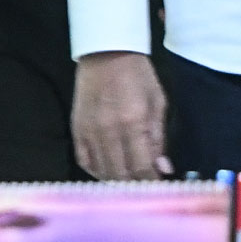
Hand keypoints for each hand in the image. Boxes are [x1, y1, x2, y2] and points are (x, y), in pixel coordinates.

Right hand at [72, 51, 170, 180]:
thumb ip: (158, 137)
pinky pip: (85, 162)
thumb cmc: (138, 75)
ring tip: (131, 183)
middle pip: (121, 174)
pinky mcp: (77, 131)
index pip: (142, 167)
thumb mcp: (158, 102)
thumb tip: (164, 168)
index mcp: (133, 122)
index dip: (152, 183)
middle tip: (147, 188)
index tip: (160, 188)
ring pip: (103, 172)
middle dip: (136, 186)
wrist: (106, 53)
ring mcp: (89, 132)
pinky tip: (110, 172)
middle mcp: (108, 131)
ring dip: (118, 182)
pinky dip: (98, 172)